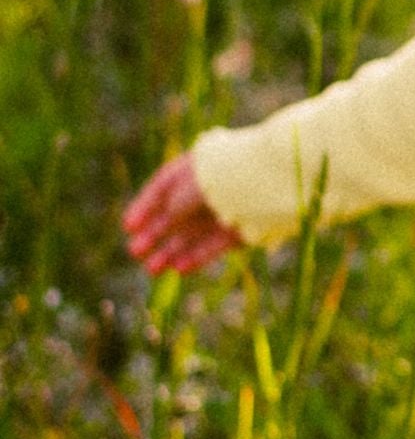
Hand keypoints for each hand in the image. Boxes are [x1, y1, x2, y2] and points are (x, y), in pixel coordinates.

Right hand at [122, 152, 243, 274]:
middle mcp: (208, 189)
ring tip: (152, 270)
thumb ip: (171, 208)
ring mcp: (225, 210)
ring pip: (194, 234)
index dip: (144, 207)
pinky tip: (179, 269)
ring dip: (172, 251)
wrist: (262, 183)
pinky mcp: (240, 230)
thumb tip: (165, 221)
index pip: (163, 188)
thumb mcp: (184, 192)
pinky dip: (197, 256)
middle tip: (135, 252)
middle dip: (155, 234)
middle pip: (177, 215)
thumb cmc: (217, 180)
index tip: (128, 227)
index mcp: (194, 168)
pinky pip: (214, 244)